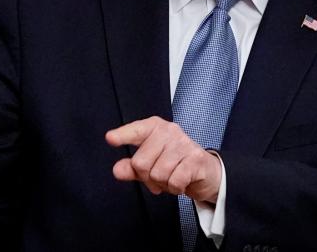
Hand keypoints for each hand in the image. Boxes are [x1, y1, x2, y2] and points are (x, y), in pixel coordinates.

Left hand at [105, 116, 221, 202]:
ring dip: (163, 184)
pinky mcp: (196, 158)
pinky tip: (181, 182)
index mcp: (155, 128)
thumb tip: (117, 170)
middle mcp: (169, 131)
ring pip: (158, 174)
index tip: (110, 138)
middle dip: (147, 177)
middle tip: (159, 176)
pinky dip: (175, 188)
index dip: (123, 135)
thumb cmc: (175, 164)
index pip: (136, 130)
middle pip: (141, 163)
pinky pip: (174, 181)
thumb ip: (132, 167)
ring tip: (171, 177)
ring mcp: (184, 143)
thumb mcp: (151, 164)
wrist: (206, 171)